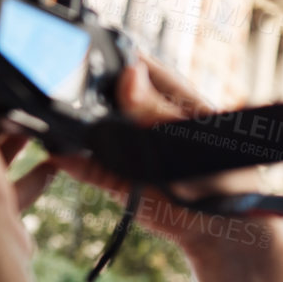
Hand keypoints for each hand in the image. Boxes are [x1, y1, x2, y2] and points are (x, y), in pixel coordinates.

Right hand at [51, 58, 282, 262]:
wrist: (218, 230)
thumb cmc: (222, 178)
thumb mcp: (193, 138)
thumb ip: (158, 110)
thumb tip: (129, 75)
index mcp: (171, 99)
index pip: (140, 69)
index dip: (117, 60)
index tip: (92, 52)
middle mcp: (145, 120)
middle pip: (110, 98)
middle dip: (89, 95)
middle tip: (69, 89)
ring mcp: (128, 149)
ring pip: (95, 131)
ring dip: (77, 127)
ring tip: (61, 121)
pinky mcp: (114, 177)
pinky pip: (87, 166)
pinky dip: (71, 160)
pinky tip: (60, 153)